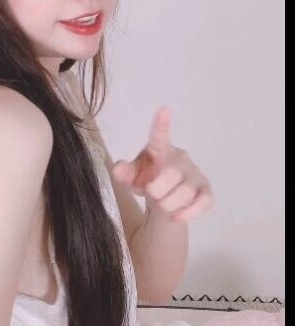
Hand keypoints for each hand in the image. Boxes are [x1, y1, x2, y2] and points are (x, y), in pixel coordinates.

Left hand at [111, 106, 213, 222]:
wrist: (162, 200)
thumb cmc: (147, 179)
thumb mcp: (131, 177)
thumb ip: (123, 172)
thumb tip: (118, 169)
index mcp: (160, 150)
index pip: (160, 136)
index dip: (161, 124)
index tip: (163, 109)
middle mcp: (181, 159)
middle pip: (173, 174)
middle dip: (157, 189)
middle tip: (150, 193)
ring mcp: (196, 175)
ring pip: (186, 192)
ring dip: (168, 204)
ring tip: (161, 205)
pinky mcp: (207, 192)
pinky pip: (203, 202)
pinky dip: (188, 212)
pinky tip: (175, 216)